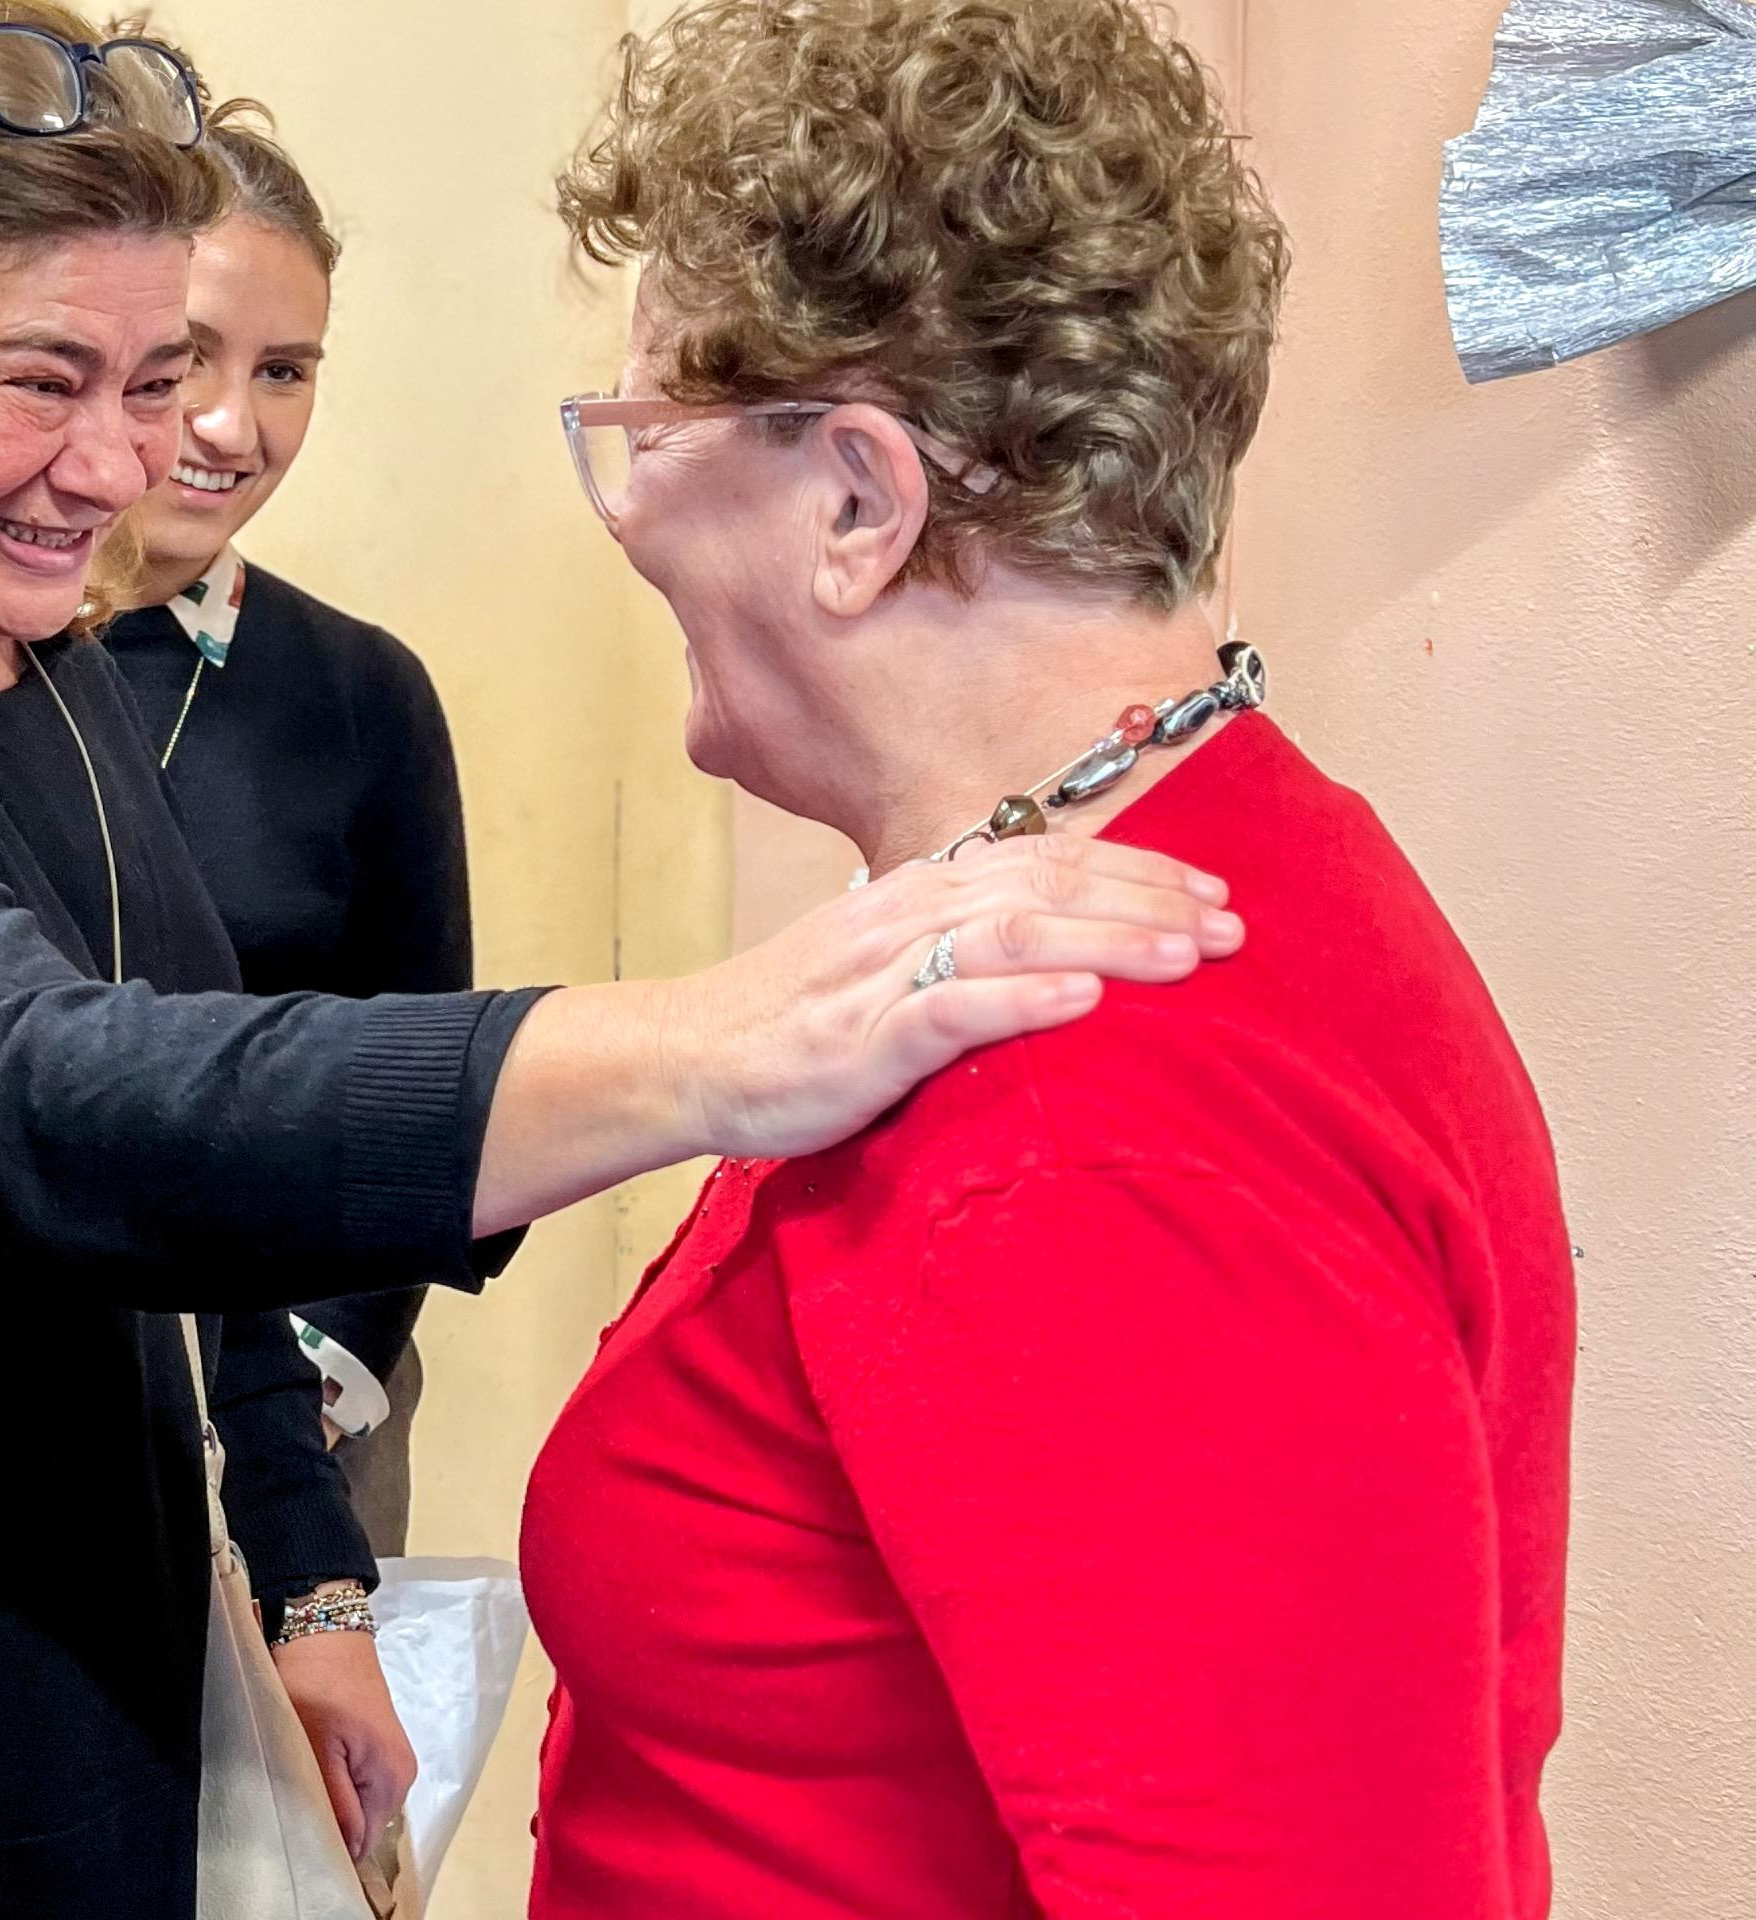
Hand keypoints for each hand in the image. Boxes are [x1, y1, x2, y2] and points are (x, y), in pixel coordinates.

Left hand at [272, 1626, 417, 1858]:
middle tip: (293, 1808)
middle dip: (331, 1824)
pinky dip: (337, 1783)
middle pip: (364, 1825)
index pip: (364, 1844)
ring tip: (300, 1785)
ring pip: (359, 1804)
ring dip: (332, 1802)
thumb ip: (337, 1803)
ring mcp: (394, 1760)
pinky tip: (315, 1769)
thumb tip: (351, 1852)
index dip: (332, 1849)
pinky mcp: (381, 1746)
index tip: (298, 1841)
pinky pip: (359, 1783)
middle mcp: (402, 1776)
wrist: (325, 1632)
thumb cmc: (315, 1686)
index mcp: (392, 1780)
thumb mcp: (316, 1748)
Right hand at [475, 839, 1241, 1230]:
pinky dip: (1021, 998)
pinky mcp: (859, 1041)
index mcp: (922, 893)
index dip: (1136, 871)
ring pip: (1014, 935)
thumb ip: (966, 948)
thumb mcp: (887, 966)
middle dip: (1147, 901)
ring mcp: (882, 975)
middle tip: (1232, 927)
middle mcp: (909, 916)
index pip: (1046, 862)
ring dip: (1109, 940)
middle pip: (1047, 887)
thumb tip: (1063, 946)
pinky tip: (1081, 1000)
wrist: (687, 1057)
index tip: (1213, 893)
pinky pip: (948, 1009)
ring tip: (1185, 956)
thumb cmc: (795, 1024)